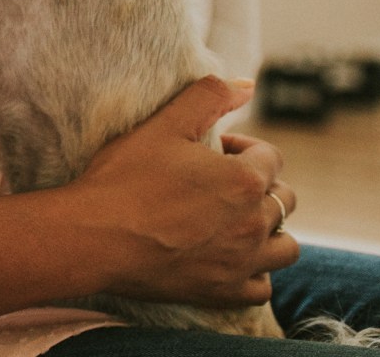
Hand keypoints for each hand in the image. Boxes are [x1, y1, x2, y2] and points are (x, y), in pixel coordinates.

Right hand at [72, 76, 299, 308]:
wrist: (93, 237)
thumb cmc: (124, 178)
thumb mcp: (163, 125)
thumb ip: (209, 96)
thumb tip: (247, 85)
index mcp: (244, 180)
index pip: (272, 158)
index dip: (244, 148)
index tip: (213, 151)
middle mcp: (253, 224)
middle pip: (284, 200)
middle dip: (260, 185)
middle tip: (218, 183)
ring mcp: (242, 263)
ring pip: (285, 247)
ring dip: (269, 231)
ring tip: (235, 221)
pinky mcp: (224, 293)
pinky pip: (262, 286)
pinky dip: (254, 272)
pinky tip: (228, 257)